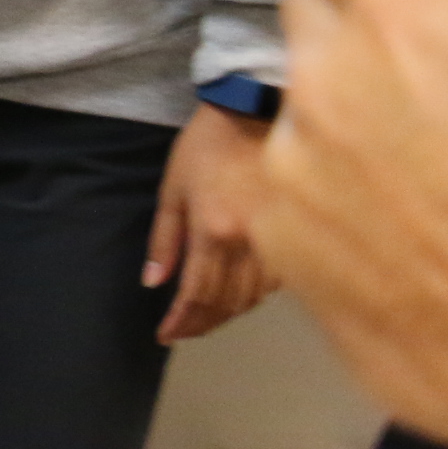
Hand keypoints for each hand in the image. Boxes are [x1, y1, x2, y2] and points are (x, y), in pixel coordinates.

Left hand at [146, 102, 276, 341]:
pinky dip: (252, 296)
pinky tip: (237, 295)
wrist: (255, 113)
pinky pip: (273, 282)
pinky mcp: (294, 235)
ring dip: (226, 313)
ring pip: (252, 298)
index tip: (166, 335)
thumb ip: (164, 240)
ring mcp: (276, 241)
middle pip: (226, 303)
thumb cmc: (206, 146)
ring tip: (204, 317)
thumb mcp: (173, 189)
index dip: (181, 321)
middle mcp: (249, 244)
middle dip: (201, 323)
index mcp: (214, 231)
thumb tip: (153, 283)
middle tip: (182, 331)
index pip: (197, 294)